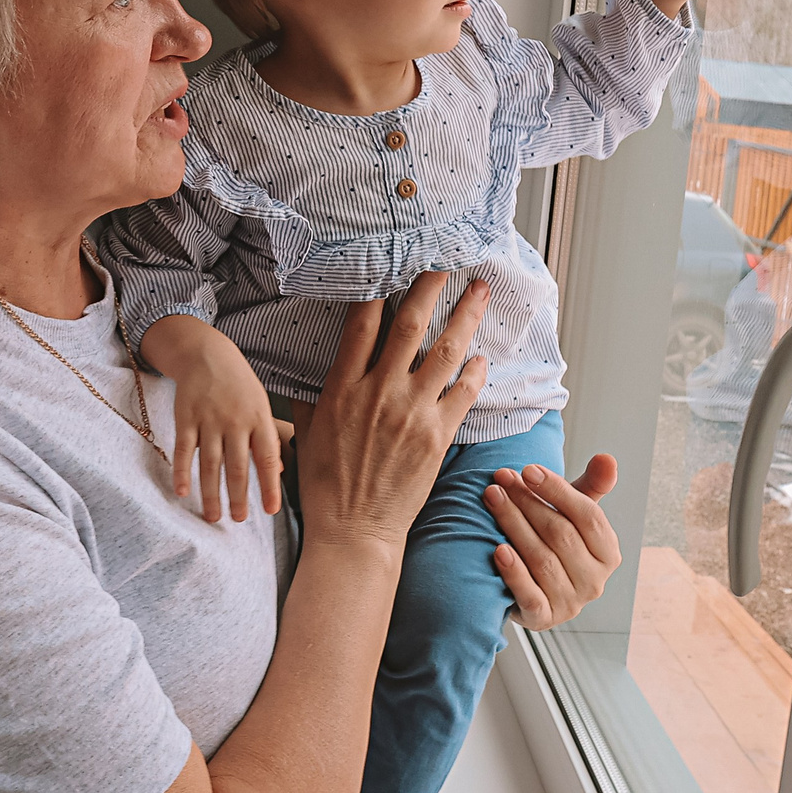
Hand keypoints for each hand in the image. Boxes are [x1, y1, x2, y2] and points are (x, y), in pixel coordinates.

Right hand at [142, 314, 287, 522]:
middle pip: (237, 466)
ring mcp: (209, 419)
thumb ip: (267, 439)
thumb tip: (278, 472)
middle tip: (237, 521)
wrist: (207, 354)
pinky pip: (183, 449)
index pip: (266, 458)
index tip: (270, 511)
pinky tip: (182, 492)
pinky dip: (181, 471)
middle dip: (238, 497)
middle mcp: (235, 421)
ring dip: (210, 493)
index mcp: (258, 419)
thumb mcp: (261, 406)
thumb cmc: (239, 386)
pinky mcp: (186, 418)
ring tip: (213, 517)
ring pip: (210, 463)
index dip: (269, 486)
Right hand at [299, 275, 490, 550]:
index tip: (393, 264)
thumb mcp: (308, 431)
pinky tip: (482, 357)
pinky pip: (463, 393)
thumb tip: (311, 368)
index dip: (380, 288)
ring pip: (445, 352)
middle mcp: (377, 393)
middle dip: (430, 287)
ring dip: (466, 318)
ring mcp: (410, 414)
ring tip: (479, 293)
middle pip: (410, 325)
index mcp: (342, 388)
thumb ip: (313, 394)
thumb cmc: (327, 484)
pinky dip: (475, 371)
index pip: (363, 323)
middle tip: (448, 261)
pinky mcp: (436, 437)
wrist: (354, 531)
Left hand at [484, 454, 620, 629]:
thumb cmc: (554, 544)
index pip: (589, 517)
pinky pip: (529, 595)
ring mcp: (570, 604)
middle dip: (528, 502)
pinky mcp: (544, 619)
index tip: (528, 469)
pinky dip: (514, 572)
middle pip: (561, 535)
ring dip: (514, 525)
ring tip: (492, 498)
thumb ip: (591, 487)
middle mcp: (595, 582)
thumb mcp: (573, 516)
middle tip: (501, 479)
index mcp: (608, 554)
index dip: (558, 491)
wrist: (530, 590)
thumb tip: (607, 458)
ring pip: (541, 559)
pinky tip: (497, 549)